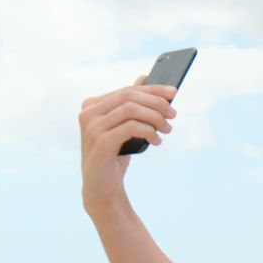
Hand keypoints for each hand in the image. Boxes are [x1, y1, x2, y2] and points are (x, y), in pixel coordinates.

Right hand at [78, 76, 176, 210]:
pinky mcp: (100, 142)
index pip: (127, 90)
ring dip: (155, 118)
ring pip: (131, 110)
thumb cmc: (114, 154)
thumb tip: (145, 76)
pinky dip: (148, 131)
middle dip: (156, 103)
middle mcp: (88, 113)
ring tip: (167, 129)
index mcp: (92, 105)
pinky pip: (130, 127)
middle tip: (173, 115)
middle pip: (129, 96)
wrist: (101, 186)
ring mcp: (92, 127)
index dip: (152, 89)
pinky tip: (157, 140)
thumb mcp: (124, 126)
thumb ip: (130, 103)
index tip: (174, 92)